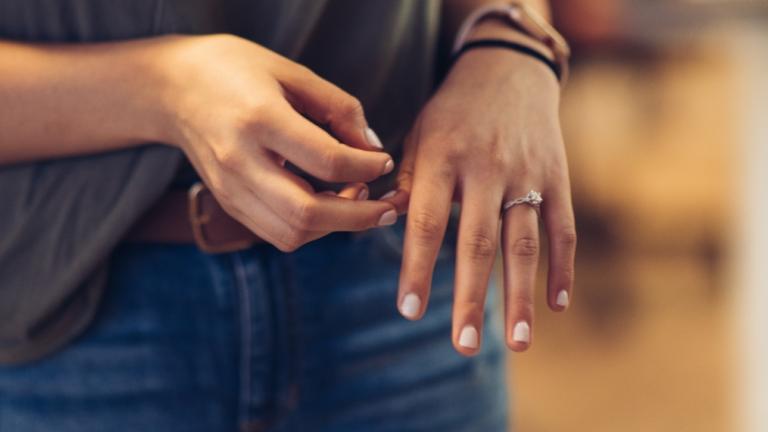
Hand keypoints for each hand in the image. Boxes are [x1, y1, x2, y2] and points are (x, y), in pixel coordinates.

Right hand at [148, 35, 397, 250]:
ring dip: (335, 227)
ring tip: (356, 200)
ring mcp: (230, 189)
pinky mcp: (228, 203)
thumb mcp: (292, 72)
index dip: (368, 167)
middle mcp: (240, 161)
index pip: (327, 161)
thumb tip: (373, 148)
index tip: (384, 161)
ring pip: (293, 233)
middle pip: (308, 213)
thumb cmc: (236, 70)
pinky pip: (277, 234)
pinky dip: (311, 229)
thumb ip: (339, 108)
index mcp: (259, 119)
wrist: (172, 88)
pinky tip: (328, 206)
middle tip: (386, 207)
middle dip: (359, 217)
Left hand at [384, 48, 576, 354]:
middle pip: (477, 243)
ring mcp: (526, 175)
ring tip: (520, 342)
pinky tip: (558, 305)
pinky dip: (563, 268)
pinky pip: (563, 229)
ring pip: (524, 243)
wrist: (507, 69)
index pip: (425, 222)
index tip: (410, 310)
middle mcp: (485, 169)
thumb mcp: (417, 134)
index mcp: (442, 158)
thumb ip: (403, 181)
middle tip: (464, 345)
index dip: (416, 268)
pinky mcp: (558, 177)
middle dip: (471, 298)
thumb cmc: (451, 112)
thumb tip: (377, 221)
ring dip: (522, 296)